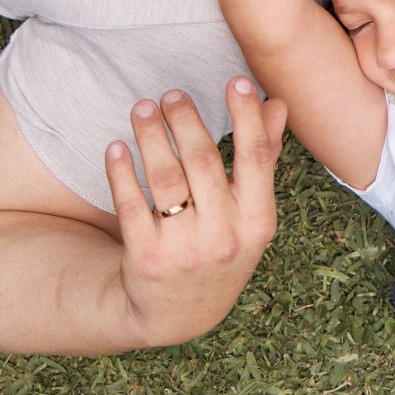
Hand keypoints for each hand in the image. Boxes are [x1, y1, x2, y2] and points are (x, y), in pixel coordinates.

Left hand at [106, 79, 286, 346]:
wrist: (180, 313)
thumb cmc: (222, 247)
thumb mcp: (251, 214)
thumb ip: (264, 158)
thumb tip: (278, 104)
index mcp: (258, 222)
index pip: (255, 158)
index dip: (247, 117)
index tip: (236, 81)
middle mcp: (224, 237)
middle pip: (203, 162)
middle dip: (186, 120)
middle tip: (171, 94)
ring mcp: (184, 249)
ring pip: (164, 178)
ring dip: (151, 136)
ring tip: (142, 108)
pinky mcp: (145, 258)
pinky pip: (130, 205)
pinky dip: (122, 172)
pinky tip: (116, 147)